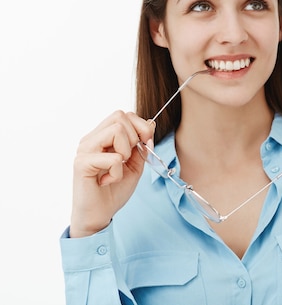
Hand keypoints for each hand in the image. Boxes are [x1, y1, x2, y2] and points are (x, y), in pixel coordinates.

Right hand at [70, 110, 154, 237]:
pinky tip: (107, 181)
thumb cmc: (114, 190)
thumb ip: (141, 144)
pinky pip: (113, 158)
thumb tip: (151, 123)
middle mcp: (90, 139)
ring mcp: (84, 150)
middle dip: (135, 137)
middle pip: (120, 116)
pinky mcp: (82, 164)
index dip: (141, 126)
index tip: (145, 144)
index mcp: (101, 137)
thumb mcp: (135, 164)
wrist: (98, 215)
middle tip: (127, 159)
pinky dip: (117, 172)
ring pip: (116, 130)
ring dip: (125, 152)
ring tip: (117, 169)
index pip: (123, 114)